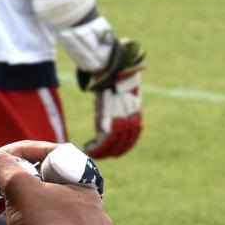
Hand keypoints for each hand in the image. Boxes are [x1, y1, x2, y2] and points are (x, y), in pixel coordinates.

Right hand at [78, 39, 144, 158]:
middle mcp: (130, 123)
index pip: (132, 138)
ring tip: (92, 151)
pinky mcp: (109, 124)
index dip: (122, 147)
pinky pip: (102, 142)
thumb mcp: (125, 90)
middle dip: (110, 151)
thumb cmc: (116, 78)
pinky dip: (95, 148)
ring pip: (111, 146)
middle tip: (99, 153)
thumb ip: (126, 99)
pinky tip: (88, 148)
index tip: (113, 151)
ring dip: (101, 151)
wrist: (112, 72)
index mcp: (135, 116)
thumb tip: (128, 91)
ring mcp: (120, 125)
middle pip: (122, 145)